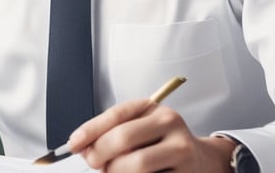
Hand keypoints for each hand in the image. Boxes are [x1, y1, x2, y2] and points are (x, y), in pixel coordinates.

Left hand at [67, 99, 235, 171]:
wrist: (201, 160)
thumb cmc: (160, 143)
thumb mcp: (139, 128)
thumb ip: (111, 133)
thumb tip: (82, 147)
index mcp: (155, 108)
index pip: (117, 115)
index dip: (91, 129)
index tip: (73, 143)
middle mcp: (170, 124)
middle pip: (124, 138)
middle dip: (100, 153)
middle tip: (93, 162)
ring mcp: (182, 151)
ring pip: (136, 165)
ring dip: (115, 172)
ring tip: (112, 172)